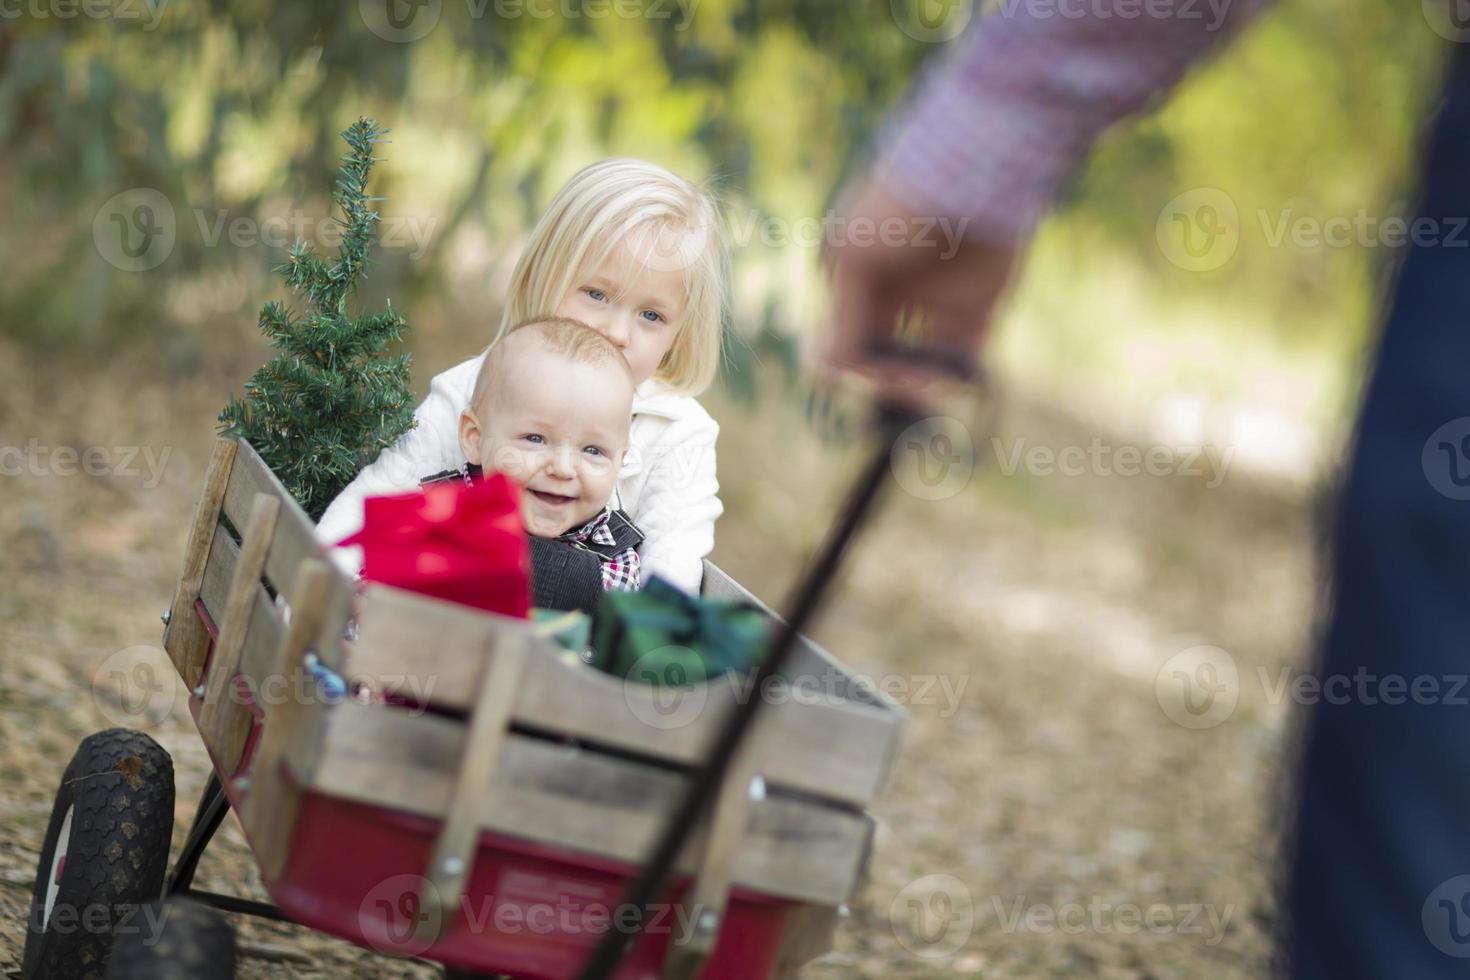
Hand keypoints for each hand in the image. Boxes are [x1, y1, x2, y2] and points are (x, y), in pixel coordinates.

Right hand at [821, 179, 1018, 407]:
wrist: (970, 174)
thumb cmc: (900, 209)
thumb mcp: (854, 258)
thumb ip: (843, 318)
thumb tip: (827, 370)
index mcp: (860, 278)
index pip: (850, 336)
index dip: (854, 362)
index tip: (863, 373)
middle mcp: (897, 292)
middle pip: (885, 353)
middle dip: (886, 376)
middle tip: (899, 384)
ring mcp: (939, 300)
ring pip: (922, 361)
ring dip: (919, 382)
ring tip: (925, 385)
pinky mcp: (980, 306)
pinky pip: (965, 355)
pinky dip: (957, 375)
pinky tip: (949, 379)